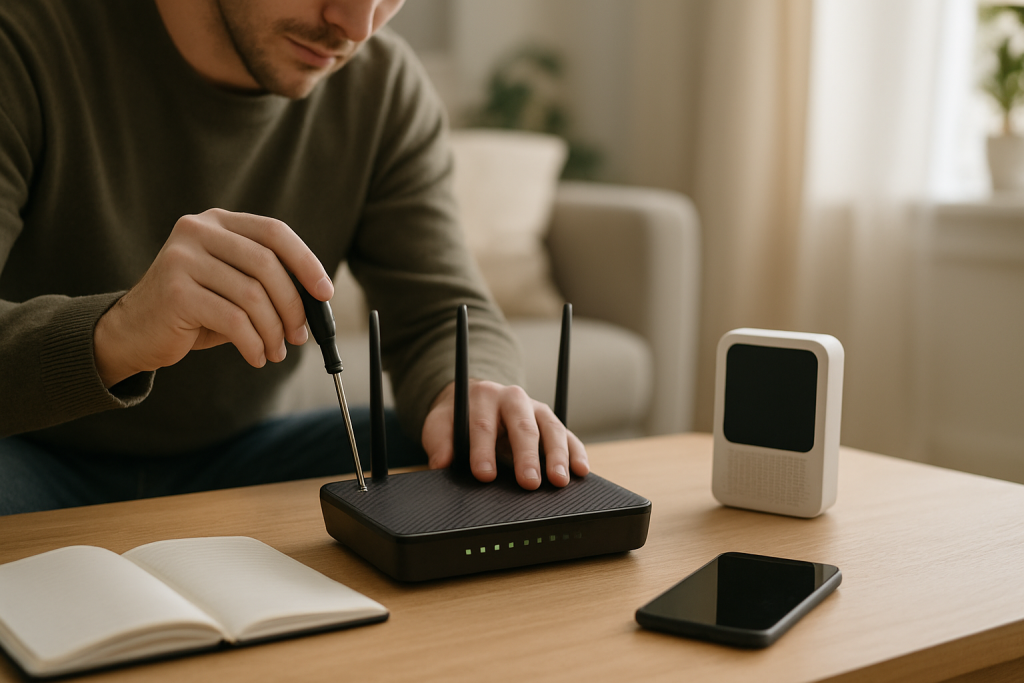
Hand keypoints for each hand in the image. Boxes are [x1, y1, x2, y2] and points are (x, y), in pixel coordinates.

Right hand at [94, 209, 332, 386]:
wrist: (132, 332)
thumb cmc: (193, 311)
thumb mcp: (232, 287)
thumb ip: (267, 283)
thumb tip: (316, 301)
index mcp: (217, 223)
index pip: (274, 232)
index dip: (306, 262)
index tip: (325, 293)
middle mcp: (198, 231)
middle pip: (267, 265)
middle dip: (293, 306)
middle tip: (300, 336)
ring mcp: (182, 258)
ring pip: (253, 296)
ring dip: (274, 331)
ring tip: (276, 351)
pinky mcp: (175, 291)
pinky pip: (233, 320)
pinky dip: (253, 343)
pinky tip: (256, 356)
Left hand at [421, 380, 589, 489]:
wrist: (475, 400)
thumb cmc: (458, 419)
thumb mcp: (440, 425)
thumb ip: (440, 442)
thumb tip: (441, 463)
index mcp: (484, 397)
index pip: (483, 425)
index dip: (483, 451)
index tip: (484, 475)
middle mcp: (514, 399)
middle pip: (522, 427)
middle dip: (526, 456)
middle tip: (528, 483)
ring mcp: (536, 410)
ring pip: (551, 429)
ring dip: (557, 456)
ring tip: (559, 480)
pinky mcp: (552, 423)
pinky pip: (568, 436)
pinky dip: (576, 453)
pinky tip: (581, 470)